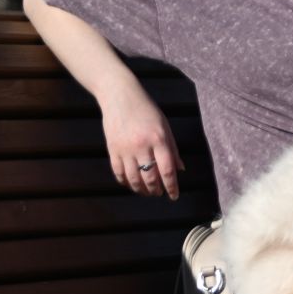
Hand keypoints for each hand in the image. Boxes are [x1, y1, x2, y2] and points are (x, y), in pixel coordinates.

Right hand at [99, 80, 182, 198]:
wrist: (120, 97)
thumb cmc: (147, 111)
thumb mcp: (165, 126)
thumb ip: (173, 149)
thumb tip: (180, 169)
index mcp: (159, 139)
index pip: (167, 169)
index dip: (172, 186)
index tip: (174, 196)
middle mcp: (142, 146)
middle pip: (150, 177)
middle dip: (156, 190)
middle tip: (160, 194)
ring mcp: (125, 149)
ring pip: (133, 178)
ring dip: (141, 189)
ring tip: (147, 192)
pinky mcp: (112, 149)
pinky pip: (118, 172)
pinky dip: (125, 182)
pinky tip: (131, 185)